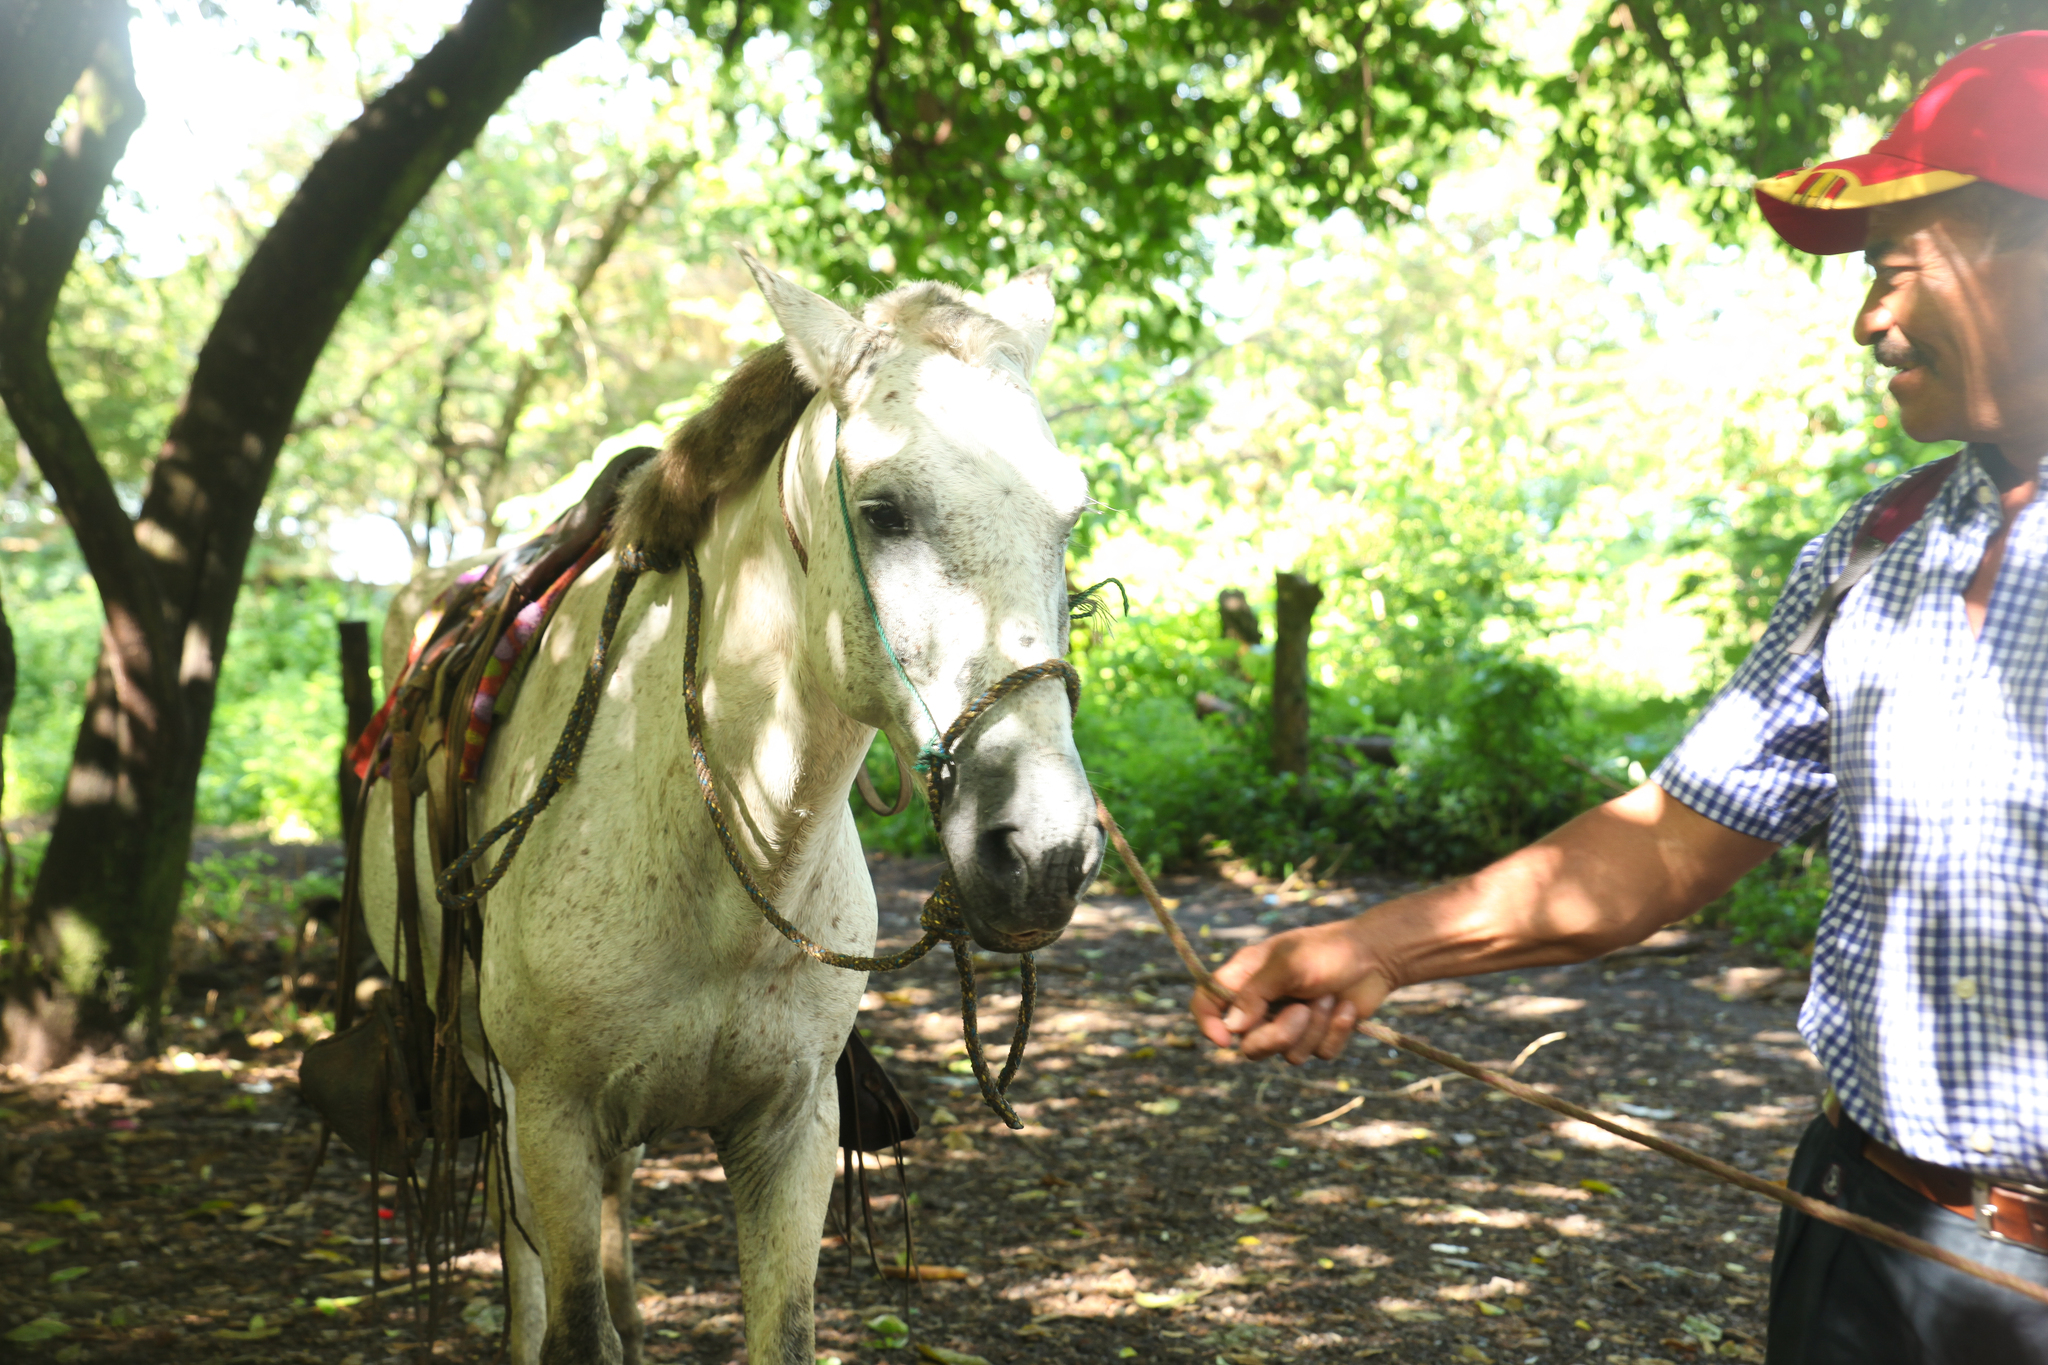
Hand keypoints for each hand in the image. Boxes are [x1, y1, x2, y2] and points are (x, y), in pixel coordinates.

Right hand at [1190, 919, 1395, 1062]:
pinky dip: (1335, 1032)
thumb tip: (1231, 1027)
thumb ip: (1255, 994)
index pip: (1206, 1003)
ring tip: (1329, 998)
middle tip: (1301, 1011)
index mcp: (1245, 978)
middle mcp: (1262, 1004)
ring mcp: (1290, 1023)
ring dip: (1314, 1028)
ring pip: (1287, 1054)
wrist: (1376, 956)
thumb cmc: (1327, 950)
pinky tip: (1345, 1008)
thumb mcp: (1288, 964)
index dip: (1208, 1024)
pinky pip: (1318, 1055)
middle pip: (1249, 1044)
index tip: (1225, 1039)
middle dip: (1279, 1034)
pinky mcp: (1317, 1037)